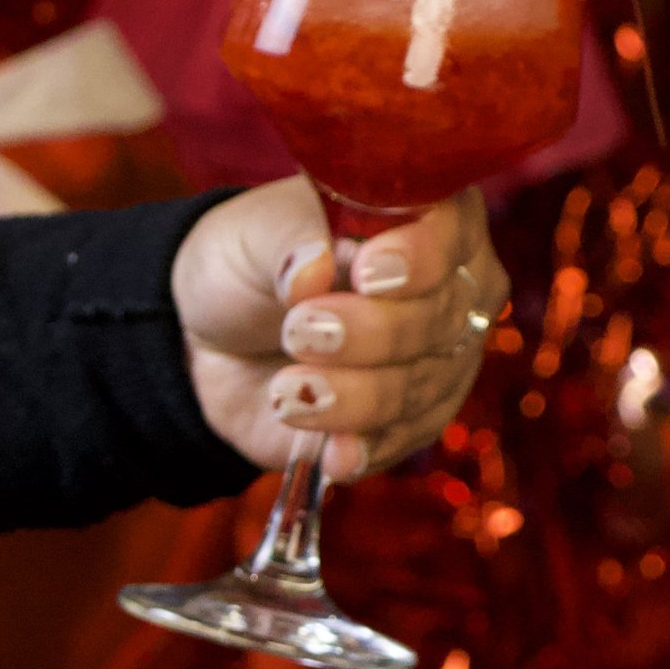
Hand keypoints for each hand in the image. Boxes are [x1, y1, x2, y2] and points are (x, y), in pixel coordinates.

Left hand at [172, 178, 506, 479]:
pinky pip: (404, 439)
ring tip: (286, 390)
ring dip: (352, 394)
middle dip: (372, 331)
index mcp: (425, 216)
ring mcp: (438, 357)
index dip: (419, 256)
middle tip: (300, 330)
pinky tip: (332, 452)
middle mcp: (450, 286)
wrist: (217, 339)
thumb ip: (289, 242)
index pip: (452, 231)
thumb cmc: (251, 264)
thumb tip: (312, 272)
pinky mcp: (413, 418)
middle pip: (440, 317)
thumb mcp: (254, 234)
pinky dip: (364, 445)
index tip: (365, 272)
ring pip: (420, 385)